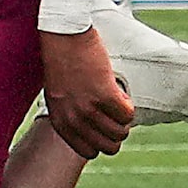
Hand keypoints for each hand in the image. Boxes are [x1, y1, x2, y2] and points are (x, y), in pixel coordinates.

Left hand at [40, 27, 133, 159]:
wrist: (64, 36)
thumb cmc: (62, 60)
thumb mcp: (58, 95)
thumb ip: (71, 114)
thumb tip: (92, 129)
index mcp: (60, 121)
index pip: (87, 151)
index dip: (100, 140)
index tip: (102, 124)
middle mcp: (73, 119)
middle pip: (108, 147)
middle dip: (116, 132)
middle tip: (113, 112)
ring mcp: (89, 108)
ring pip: (120, 132)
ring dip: (123, 118)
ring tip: (115, 99)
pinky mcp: (105, 95)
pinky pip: (127, 114)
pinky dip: (128, 104)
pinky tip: (118, 90)